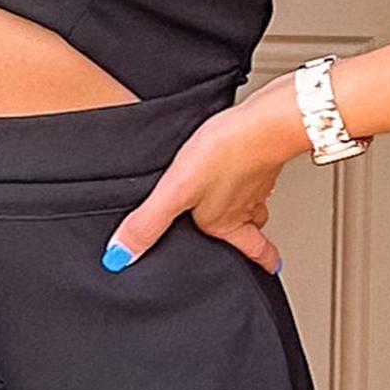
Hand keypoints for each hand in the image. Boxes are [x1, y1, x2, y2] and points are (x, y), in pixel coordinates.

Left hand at [101, 92, 298, 275]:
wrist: (264, 120)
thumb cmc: (226, 154)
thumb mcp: (176, 193)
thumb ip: (148, 224)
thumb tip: (121, 256)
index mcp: (227, 222)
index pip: (251, 251)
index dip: (260, 261)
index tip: (269, 269)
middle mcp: (246, 205)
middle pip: (253, 227)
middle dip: (252, 235)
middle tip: (257, 242)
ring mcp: (257, 179)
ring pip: (255, 199)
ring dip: (249, 203)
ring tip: (241, 201)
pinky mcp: (261, 153)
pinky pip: (256, 170)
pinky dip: (249, 171)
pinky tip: (238, 160)